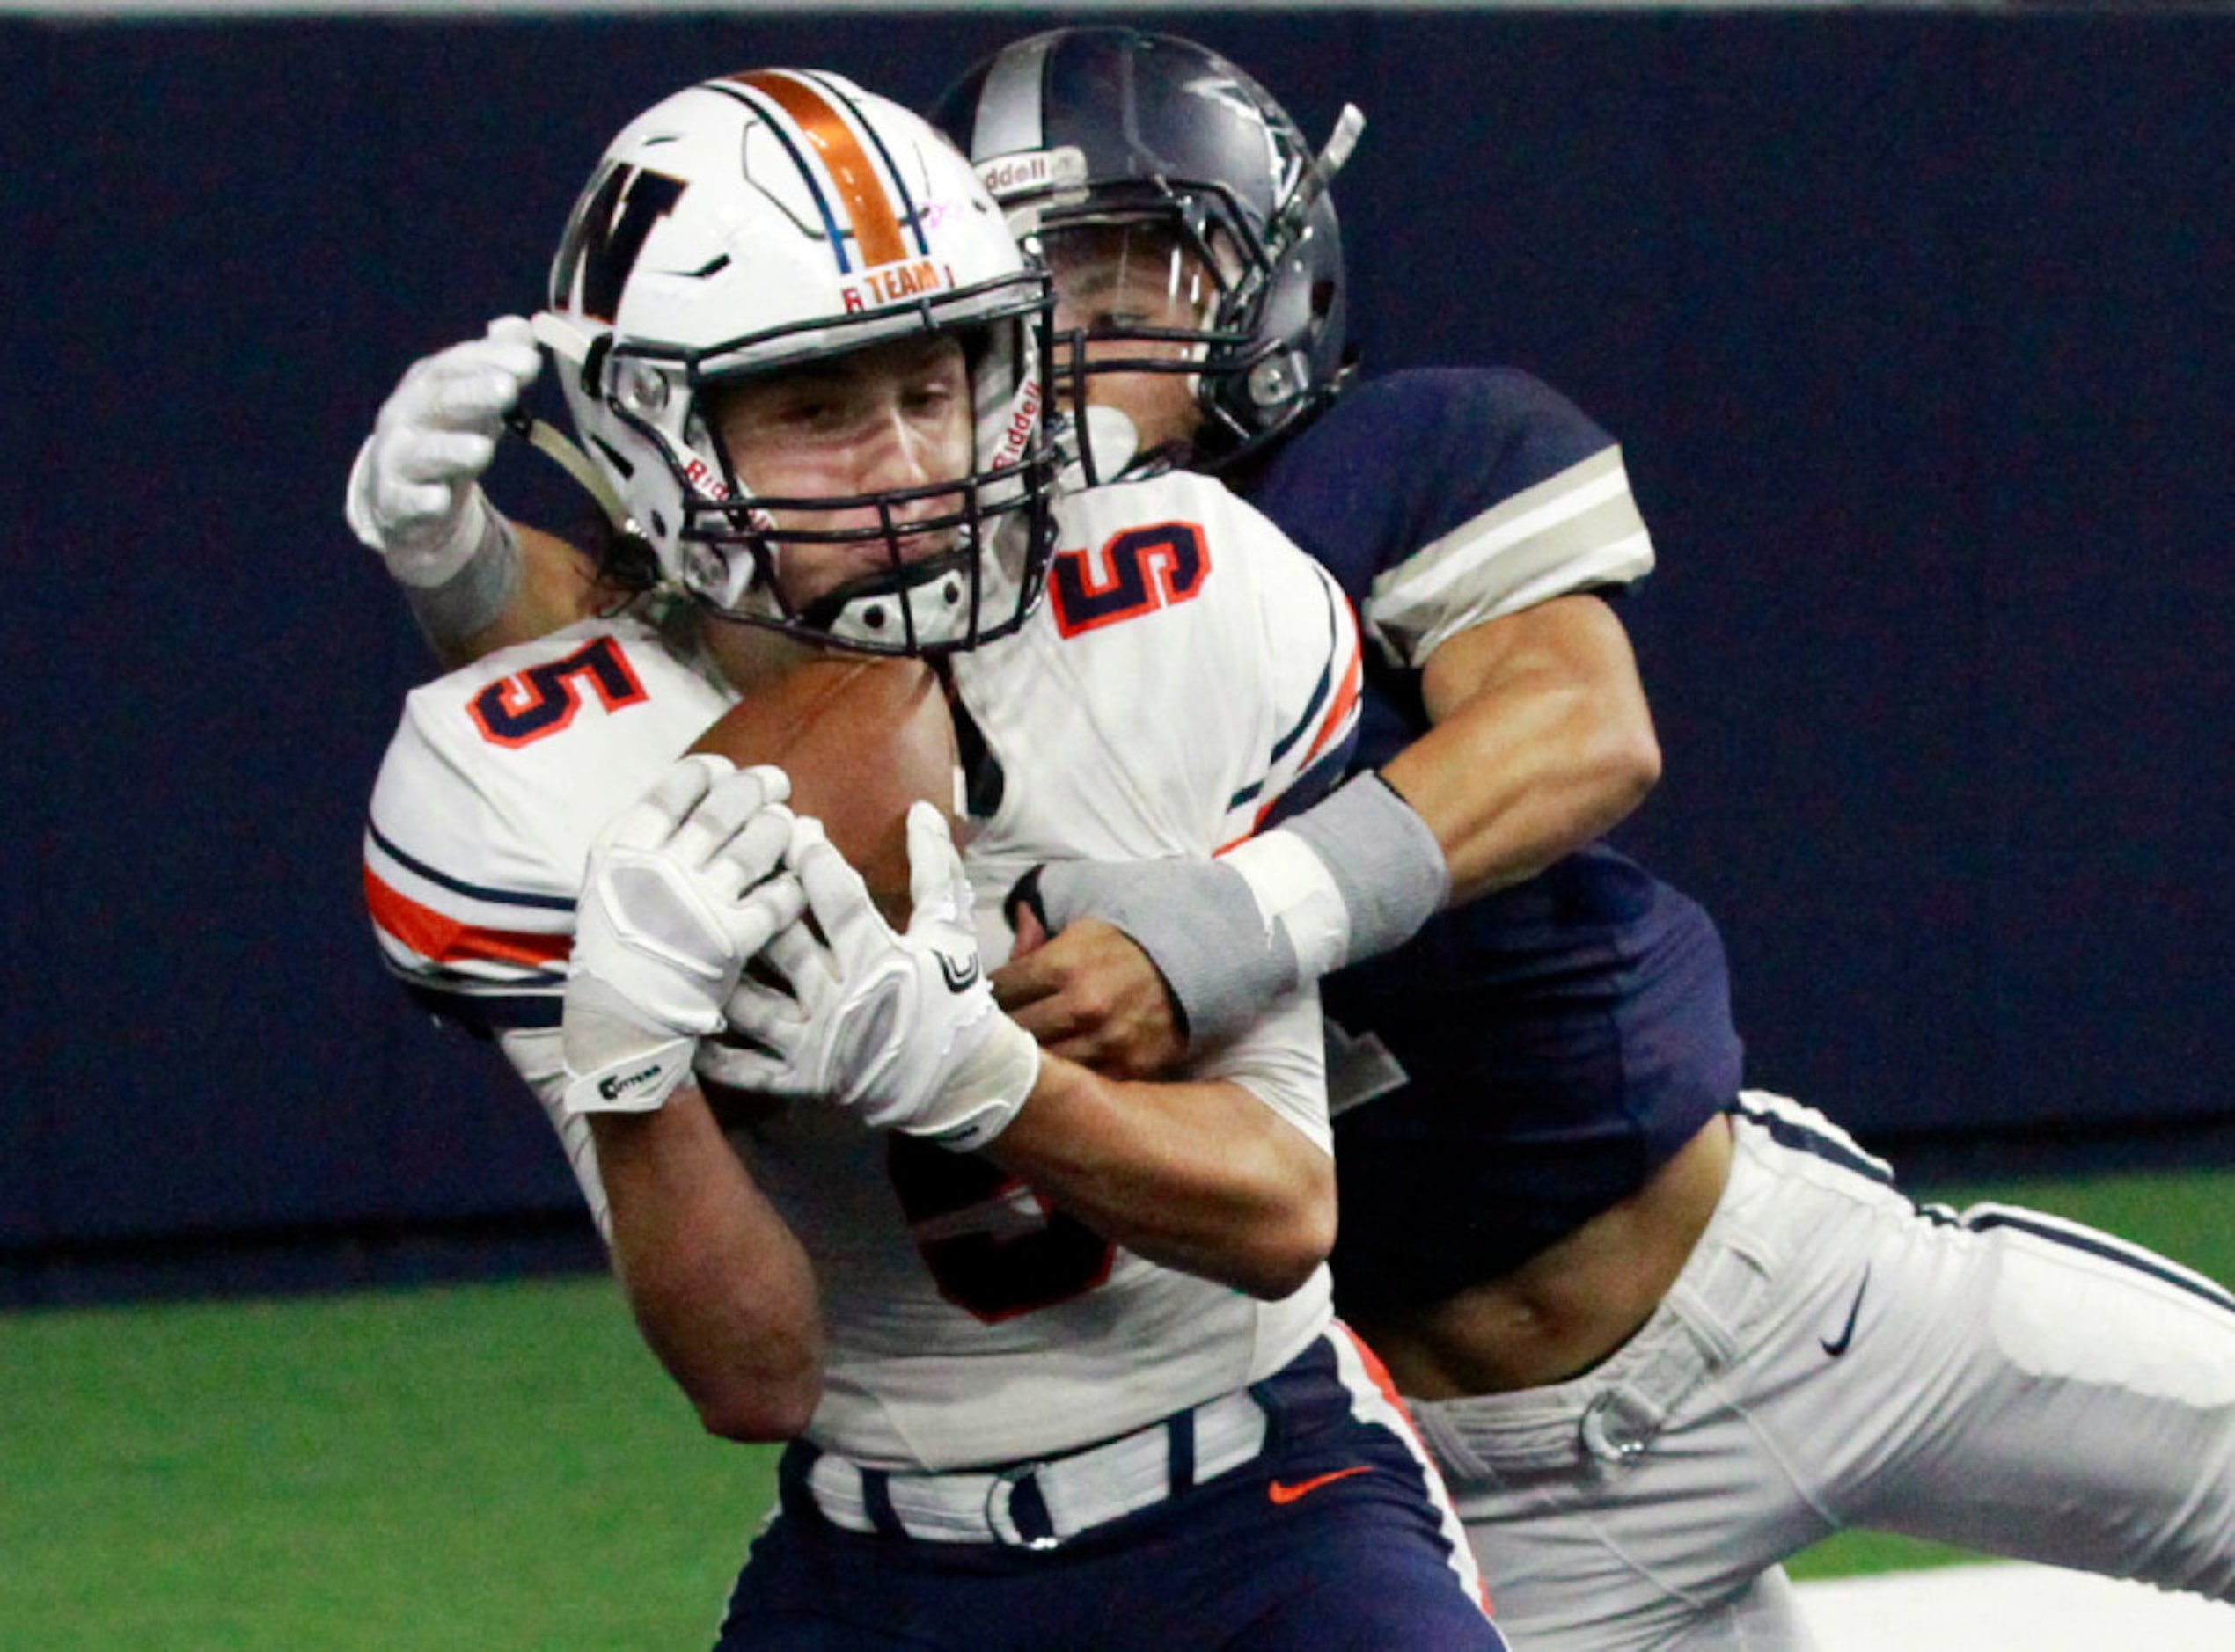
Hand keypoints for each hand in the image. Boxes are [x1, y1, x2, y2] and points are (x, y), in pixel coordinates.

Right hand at [345, 316, 540, 586]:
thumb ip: (494, 363)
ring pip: (423, 453)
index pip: (455, 365)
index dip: (489, 359)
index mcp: (427, 385)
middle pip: (438, 401)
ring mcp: (397, 459)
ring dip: (450, 450)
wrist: (400, 495)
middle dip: (472, 393)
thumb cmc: (445, 434)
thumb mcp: (471, 397)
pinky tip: (439, 501)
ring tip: (483, 450)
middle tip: (508, 388)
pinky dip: (421, 501)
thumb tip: (520, 326)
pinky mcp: (395, 502)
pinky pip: (406, 502)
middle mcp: (406, 416)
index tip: (530, 360)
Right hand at [562, 757, 802, 1115]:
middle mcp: (660, 871)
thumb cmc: (616, 944)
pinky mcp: (732, 940)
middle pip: (721, 811)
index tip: (723, 769)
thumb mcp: (606, 881)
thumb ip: (637, 835)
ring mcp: (698, 904)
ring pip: (755, 847)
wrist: (620, 1020)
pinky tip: (799, 878)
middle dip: (754, 789)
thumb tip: (686, 788)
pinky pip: (778, 898)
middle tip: (773, 781)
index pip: (672, 790)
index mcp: (623, 851)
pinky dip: (793, 883)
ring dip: (779, 827)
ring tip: (787, 822)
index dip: (705, 773)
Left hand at [715, 803, 1039, 1151]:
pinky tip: (684, 1013)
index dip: (810, 858)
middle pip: (784, 943)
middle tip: (726, 866)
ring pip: (752, 1003)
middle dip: (756, 900)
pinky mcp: (800, 1080)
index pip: (837, 899)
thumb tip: (921, 809)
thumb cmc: (953, 994)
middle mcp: (843, 1001)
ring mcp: (816, 1045)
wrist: (958, 1082)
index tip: (791, 826)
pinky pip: (745, 1068)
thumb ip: (935, 867)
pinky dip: (712, 1051)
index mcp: (881, 960)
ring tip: (687, 933)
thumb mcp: (951, 929)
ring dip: (721, 969)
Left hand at [1019, 774, 1448, 1048]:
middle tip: (976, 1045)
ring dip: (1024, 1069)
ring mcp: (1107, 1044)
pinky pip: (1083, 1085)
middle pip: (1011, 1039)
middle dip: (991, 1040)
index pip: (995, 995)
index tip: (968, 1007)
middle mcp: (1081, 1008)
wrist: (1211, 951)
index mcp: (1062, 963)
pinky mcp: (1132, 1069)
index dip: (977, 1003)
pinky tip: (1050, 1081)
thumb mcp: (1086, 911)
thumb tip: (1012, 927)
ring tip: (1008, 1068)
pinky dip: (1064, 1083)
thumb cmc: (1139, 927)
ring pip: (1042, 1071)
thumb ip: (1041, 926)